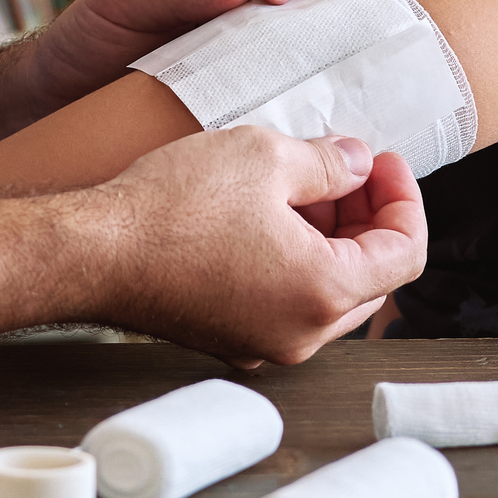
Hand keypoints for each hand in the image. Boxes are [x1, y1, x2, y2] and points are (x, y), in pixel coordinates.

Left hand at [0, 0, 300, 160]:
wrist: (45, 101)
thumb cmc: (83, 39)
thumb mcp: (122, 1)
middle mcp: (231, 34)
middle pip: (293, 25)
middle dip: (312, 33)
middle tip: (307, 49)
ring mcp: (229, 82)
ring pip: (286, 79)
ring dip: (303, 89)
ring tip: (308, 100)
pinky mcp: (218, 127)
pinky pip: (257, 124)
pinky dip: (275, 130)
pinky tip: (281, 141)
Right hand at [0, 130, 425, 365]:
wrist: (92, 250)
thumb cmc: (170, 207)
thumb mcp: (265, 156)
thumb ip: (329, 162)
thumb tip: (358, 163)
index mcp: (323, 292)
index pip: (405, 251)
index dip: (404, 197)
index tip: (384, 160)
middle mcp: (300, 333)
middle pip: (372, 278)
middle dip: (368, 217)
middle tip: (349, 168)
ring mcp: (262, 341)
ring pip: (327, 292)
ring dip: (331, 239)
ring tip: (304, 184)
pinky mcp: (228, 336)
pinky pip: (285, 301)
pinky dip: (294, 260)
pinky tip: (267, 214)